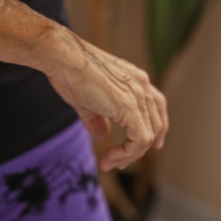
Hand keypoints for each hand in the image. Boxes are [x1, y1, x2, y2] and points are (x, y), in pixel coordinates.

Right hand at [37, 27, 168, 170]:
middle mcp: (142, 85)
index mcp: (135, 79)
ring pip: (148, 136)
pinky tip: (110, 157)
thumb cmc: (69, 72)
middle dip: (140, 148)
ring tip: (110, 162)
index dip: (157, 129)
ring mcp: (138, 95)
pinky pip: (139, 140)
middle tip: (120, 162)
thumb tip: (100, 135)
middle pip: (155, 125)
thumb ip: (97, 119)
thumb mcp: (86, 100)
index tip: (151, 146)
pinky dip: (127, 153)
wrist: (63, 58)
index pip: (156, 106)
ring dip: (130, 155)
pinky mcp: (129, 107)